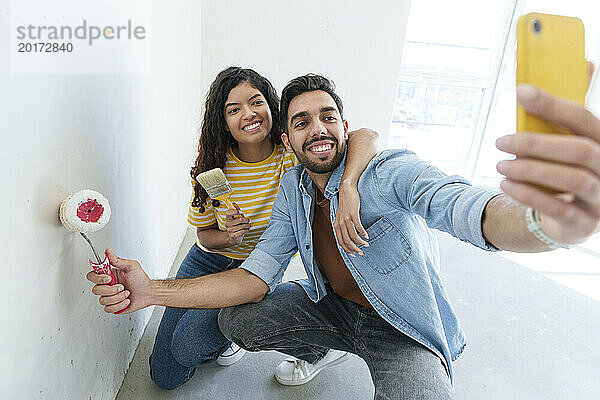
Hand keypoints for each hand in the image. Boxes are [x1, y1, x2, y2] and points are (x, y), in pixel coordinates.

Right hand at [86, 248, 151, 313]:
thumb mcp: (131, 266)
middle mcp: (107, 286)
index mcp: (109, 275)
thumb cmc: (141, 279)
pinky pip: (109, 309)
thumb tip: (108, 252)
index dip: (97, 278)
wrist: (148, 293)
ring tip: (127, 293)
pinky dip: (120, 304)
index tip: (109, 278)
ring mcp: (109, 297)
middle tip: (122, 286)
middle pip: (95, 290)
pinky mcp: (113, 306)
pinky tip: (126, 300)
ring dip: (118, 297)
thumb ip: (117, 260)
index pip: (92, 276)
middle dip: (111, 290)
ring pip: (103, 300)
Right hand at [225, 203, 249, 244]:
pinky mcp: (233, 235)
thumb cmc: (236, 225)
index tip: (242, 212)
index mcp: (227, 218)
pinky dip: (247, 230)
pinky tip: (247, 229)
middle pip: (240, 219)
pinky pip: (243, 231)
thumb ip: (236, 211)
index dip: (235, 211)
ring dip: (248, 225)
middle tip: (248, 220)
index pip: (228, 212)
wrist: (233, 237)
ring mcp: (230, 230)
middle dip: (246, 220)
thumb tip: (234, 203)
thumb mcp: (236, 217)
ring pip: (243, 226)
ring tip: (249, 225)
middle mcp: (227, 224)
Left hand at [334, 182, 368, 255]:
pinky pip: (358, 227)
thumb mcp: (341, 216)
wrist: (346, 190)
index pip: (340, 242)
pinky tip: (367, 236)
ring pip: (353, 235)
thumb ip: (343, 225)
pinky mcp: (353, 214)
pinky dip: (363, 233)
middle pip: (347, 241)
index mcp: (336, 225)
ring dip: (360, 242)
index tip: (354, 254)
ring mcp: (346, 219)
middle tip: (362, 253)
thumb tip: (348, 235)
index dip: (347, 250)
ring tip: (366, 244)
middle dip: (354, 249)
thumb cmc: (345, 203)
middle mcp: (340, 223)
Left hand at [495, 83, 599, 244]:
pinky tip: (506, 185)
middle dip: (535, 143)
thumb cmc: (564, 168)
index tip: (520, 92)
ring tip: (500, 165)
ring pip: (571, 179)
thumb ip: (567, 112)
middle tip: (501, 141)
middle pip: (579, 150)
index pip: (583, 118)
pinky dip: (528, 195)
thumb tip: (584, 63)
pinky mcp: (584, 224)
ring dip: (530, 169)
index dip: (552, 104)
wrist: (567, 215)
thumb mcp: (566, 140)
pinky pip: (558, 209)